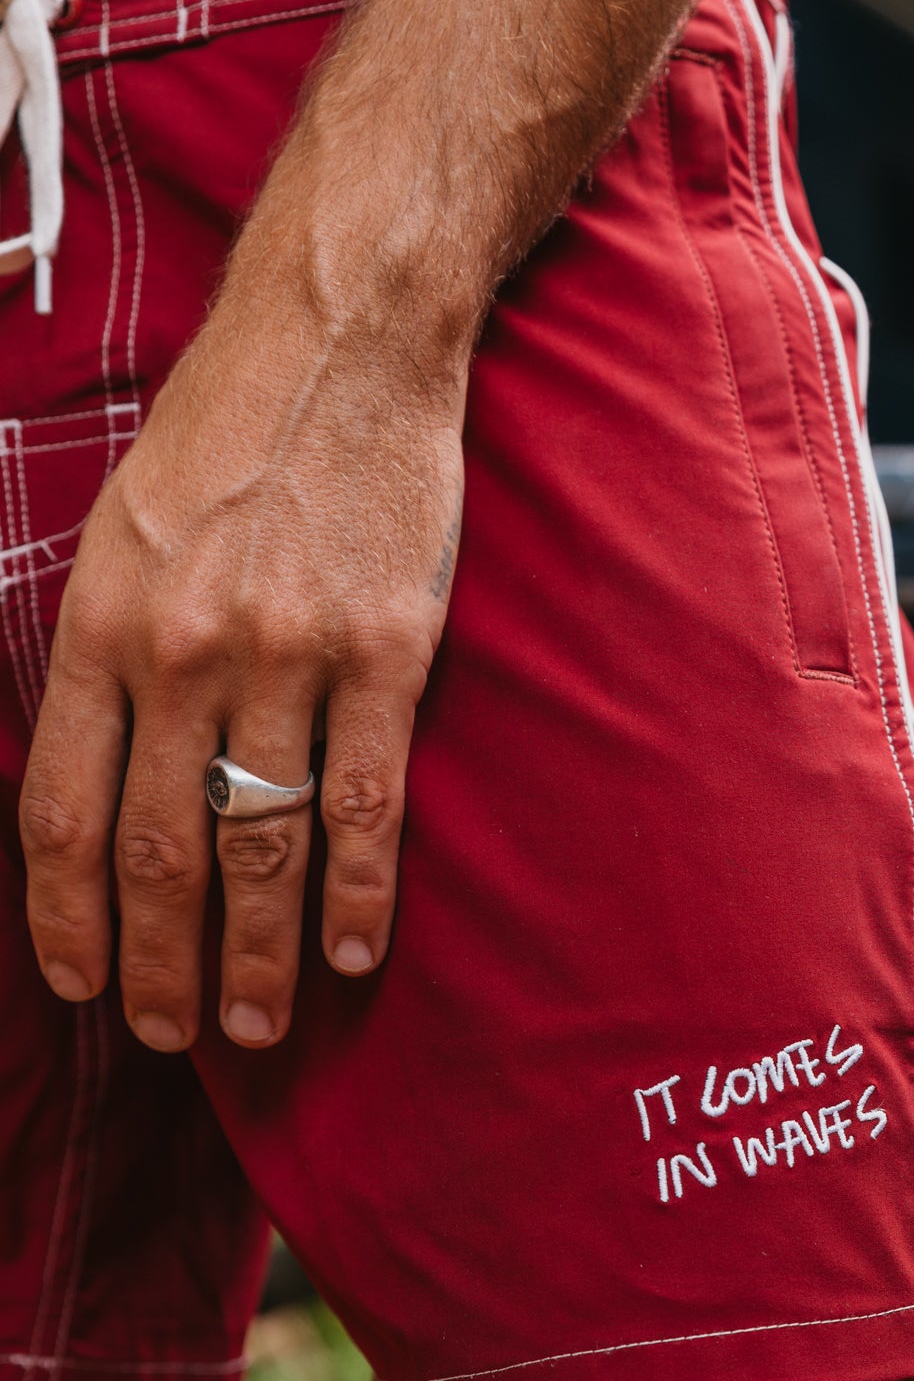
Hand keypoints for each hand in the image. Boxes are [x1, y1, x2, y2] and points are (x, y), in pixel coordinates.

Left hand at [19, 271, 466, 1050]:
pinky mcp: (385, 650)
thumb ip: (103, 657)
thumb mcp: (119, 533)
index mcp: (100, 625)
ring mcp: (286, 654)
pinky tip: (347, 952)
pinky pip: (363, 799)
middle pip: (156, 852)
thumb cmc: (225, 437)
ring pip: (260, 842)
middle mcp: (181, 650)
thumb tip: (98, 783)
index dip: (67, 921)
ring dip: (253, 953)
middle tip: (173, 1037)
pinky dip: (354, 891)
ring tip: (253, 1025)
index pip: (61, 813)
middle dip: (160, 965)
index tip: (82, 987)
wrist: (339, 342)